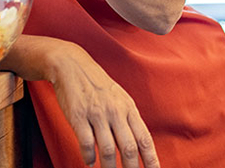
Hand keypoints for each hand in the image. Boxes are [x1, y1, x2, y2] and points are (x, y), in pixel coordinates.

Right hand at [50, 42, 159, 167]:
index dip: (151, 160)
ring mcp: (97, 114)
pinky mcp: (78, 116)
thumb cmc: (98, 85)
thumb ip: (129, 120)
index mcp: (128, 108)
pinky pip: (87, 143)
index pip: (144, 139)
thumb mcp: (119, 98)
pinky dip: (89, 158)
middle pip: (129, 148)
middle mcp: (116, 111)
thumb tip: (139, 145)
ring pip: (109, 150)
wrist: (72, 65)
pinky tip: (90, 163)